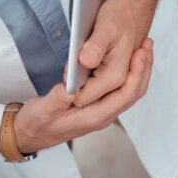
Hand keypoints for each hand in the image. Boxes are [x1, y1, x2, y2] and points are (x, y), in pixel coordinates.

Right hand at [12, 39, 154, 152]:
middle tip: (147, 43)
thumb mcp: (46, 108)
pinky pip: (118, 89)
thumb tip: (74, 86)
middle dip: (143, 67)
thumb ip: (61, 97)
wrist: (29, 134)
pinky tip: (126, 58)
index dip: (137, 72)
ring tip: (142, 47)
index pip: (126, 95)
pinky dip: (126, 72)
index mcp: (96, 116)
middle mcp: (103, 114)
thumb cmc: (37, 123)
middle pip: (133, 91)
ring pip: (128, 89)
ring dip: (137, 68)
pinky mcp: (96, 104)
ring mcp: (101, 110)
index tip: (141, 52)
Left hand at [73, 0, 164, 106]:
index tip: (67, 73)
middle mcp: (119, 83)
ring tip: (80, 64)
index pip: (83, 98)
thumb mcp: (105, 27)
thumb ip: (95, 47)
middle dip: (77, 88)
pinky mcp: (114, 77)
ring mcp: (118, 82)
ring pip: (91, 95)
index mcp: (115, 76)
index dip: (70, 88)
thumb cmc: (121, 17)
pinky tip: (85, 67)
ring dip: (82, 84)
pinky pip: (96, 89)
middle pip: (87, 100)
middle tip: (74, 66)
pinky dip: (88, 81)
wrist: (134, 9)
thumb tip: (83, 62)